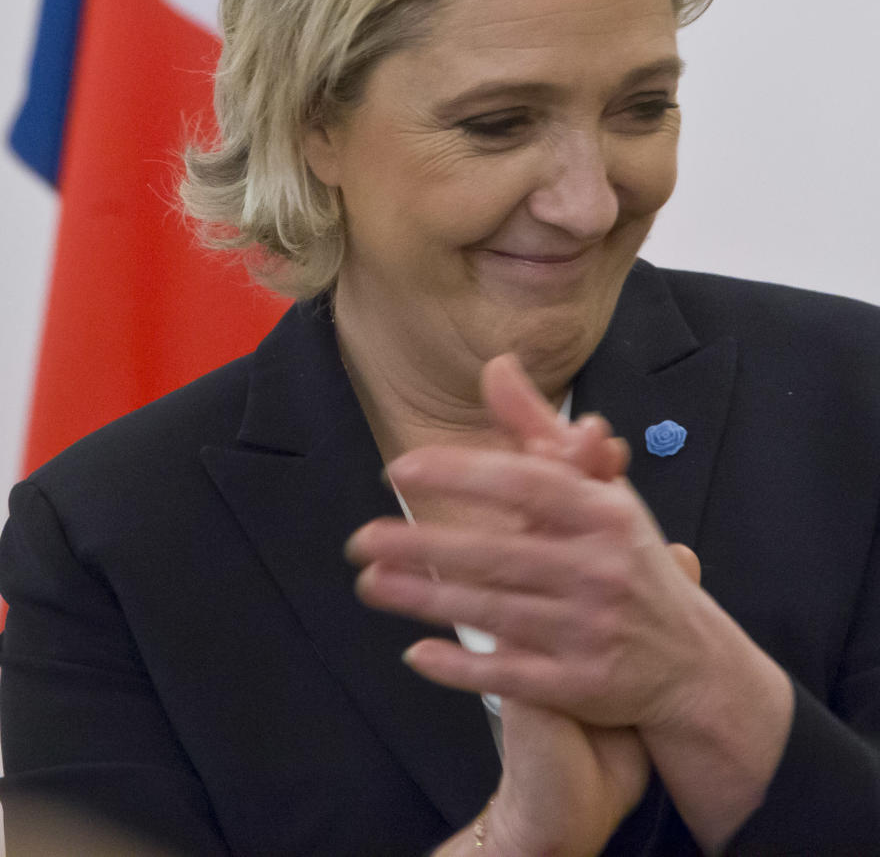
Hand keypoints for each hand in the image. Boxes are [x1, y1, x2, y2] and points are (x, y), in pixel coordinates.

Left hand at [351, 357, 697, 856]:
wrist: (693, 662)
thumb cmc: (629, 559)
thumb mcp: (599, 492)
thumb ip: (539, 432)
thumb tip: (496, 366)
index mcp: (605, 513)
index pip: (527, 485)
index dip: (463, 474)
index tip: (399, 469)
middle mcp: (601, 569)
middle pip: (499, 554)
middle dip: (423, 547)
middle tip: (359, 541)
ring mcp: (592, 631)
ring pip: (495, 612)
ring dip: (425, 599)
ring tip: (370, 582)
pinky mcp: (583, 687)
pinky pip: (513, 676)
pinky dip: (465, 667)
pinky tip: (417, 654)